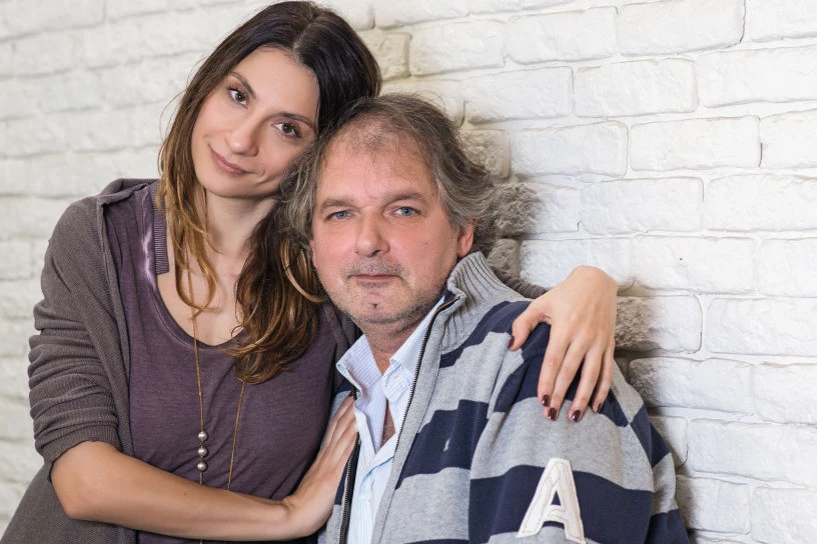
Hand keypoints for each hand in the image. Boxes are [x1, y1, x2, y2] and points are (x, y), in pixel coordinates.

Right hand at [282, 396, 356, 534]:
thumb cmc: (307, 500)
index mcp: (323, 456)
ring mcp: (330, 464)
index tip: (350, 399)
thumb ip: (326, 465)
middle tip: (358, 392)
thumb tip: (336, 456)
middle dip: (349, 409)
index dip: (342, 413)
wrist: (295, 514)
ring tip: (361, 402)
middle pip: (339, 426)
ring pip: (343, 434)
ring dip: (352, 417)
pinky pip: (345, 452)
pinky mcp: (334, 474)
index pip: (334, 429)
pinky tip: (359, 427)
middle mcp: (327, 456)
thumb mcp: (317, 477)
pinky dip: (353, 437)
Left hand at [509, 266, 616, 421]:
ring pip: (591, 375)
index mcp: (564, 327)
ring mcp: (598, 342)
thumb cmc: (564, 294)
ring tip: (574, 417)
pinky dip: (603, 390)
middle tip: (551, 415)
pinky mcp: (609, 344)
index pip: (553, 361)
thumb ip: (523, 324)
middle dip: (561, 395)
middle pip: (571, 372)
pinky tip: (596, 405)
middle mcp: (583, 336)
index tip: (541, 400)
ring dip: (583, 398)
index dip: (547, 382)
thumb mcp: (540, 303)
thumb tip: (512, 347)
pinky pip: (607, 371)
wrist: (597, 281)